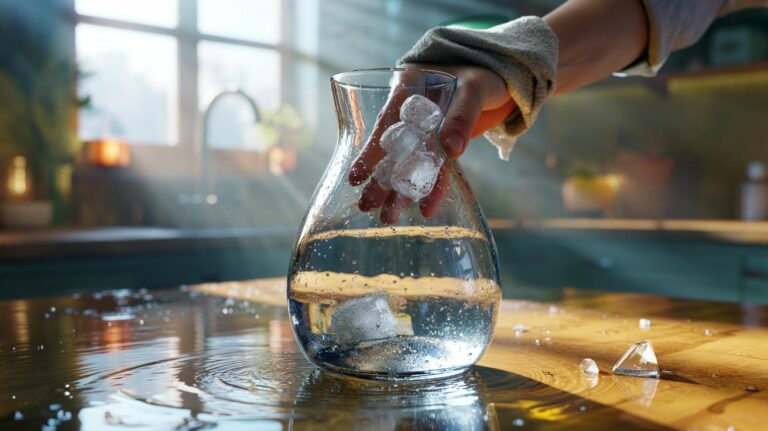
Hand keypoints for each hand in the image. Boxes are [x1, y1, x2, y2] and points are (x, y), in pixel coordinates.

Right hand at [348, 64, 515, 223]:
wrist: (497, 74)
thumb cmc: (481, 74)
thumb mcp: (474, 88)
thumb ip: (462, 115)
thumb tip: (452, 149)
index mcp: (409, 86)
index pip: (387, 121)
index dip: (371, 151)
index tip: (356, 176)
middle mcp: (411, 110)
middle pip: (394, 148)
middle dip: (382, 179)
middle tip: (368, 206)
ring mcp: (425, 129)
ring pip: (411, 161)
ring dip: (401, 190)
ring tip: (389, 217)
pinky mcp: (440, 143)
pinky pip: (435, 167)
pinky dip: (432, 187)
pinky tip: (426, 208)